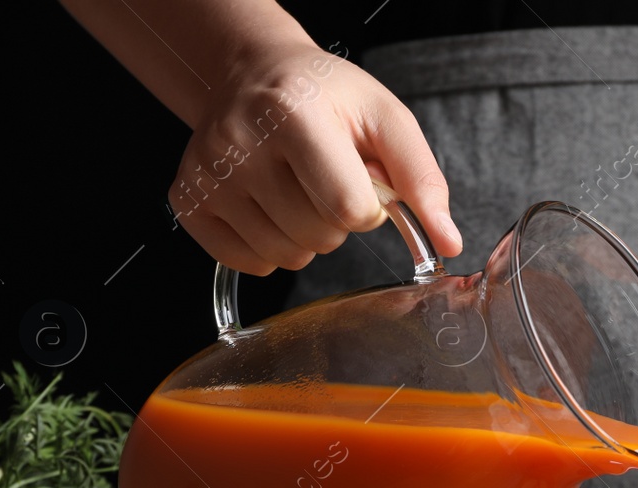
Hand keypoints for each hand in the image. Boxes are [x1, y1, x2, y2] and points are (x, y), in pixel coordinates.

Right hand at [169, 45, 461, 274]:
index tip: (360, 179)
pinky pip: (247, 263)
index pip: (348, 209)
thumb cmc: (326, 97)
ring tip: (297, 189)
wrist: (255, 73)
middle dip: (336, 220)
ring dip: (305, 236)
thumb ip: (423, 181)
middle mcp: (240, 143)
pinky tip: (269, 205)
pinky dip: (268, 247)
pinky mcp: (188, 200)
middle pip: (318, 237)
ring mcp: (208, 175)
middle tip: (324, 179)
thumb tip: (449, 242)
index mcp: (293, 114)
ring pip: (284, 256)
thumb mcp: (386, 119)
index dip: (368, 207)